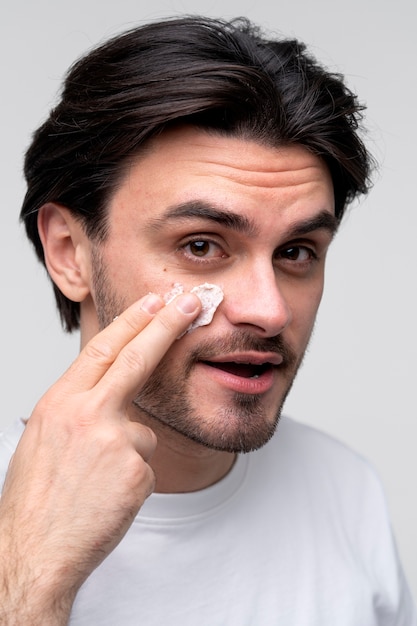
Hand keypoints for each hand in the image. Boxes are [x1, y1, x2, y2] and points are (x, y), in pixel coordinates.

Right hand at [0, 292, 200, 624]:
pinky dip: (131, 481)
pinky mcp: (137, 470)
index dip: (133, 321)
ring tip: (95, 483)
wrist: (34, 552)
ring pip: (141, 431)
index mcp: (60, 401)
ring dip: (126, 455)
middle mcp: (87, 414)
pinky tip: (108, 498)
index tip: (154, 301)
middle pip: (136, 358)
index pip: (103, 348)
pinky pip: (145, 464)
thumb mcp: (44, 437)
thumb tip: (106, 395)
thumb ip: (77, 409)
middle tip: (192, 302)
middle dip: (167, 324)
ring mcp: (114, 441)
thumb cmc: (36, 497)